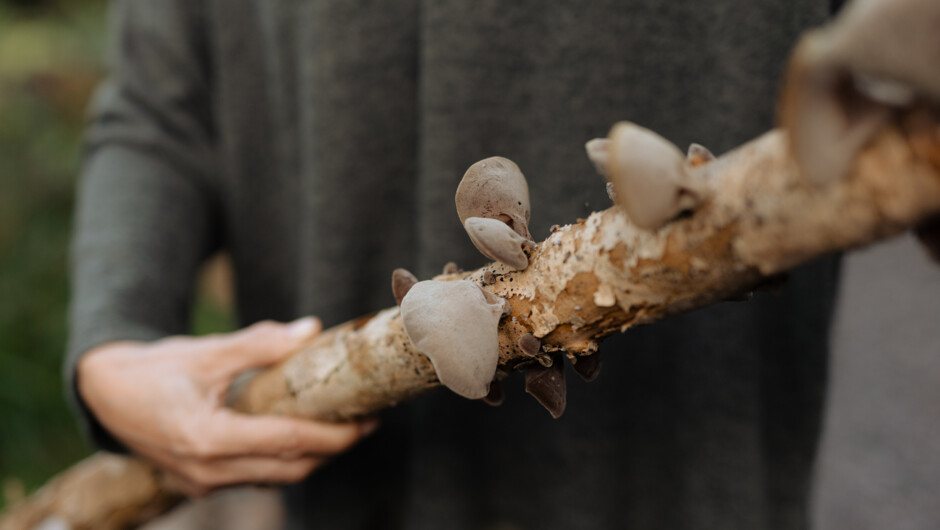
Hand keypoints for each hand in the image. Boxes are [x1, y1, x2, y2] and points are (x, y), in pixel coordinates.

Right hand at [77, 318, 376, 496]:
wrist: (102, 393)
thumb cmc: (152, 369)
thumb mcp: (205, 352)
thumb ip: (258, 344)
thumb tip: (309, 330)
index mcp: (208, 438)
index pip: (288, 444)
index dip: (333, 436)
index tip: (365, 422)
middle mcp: (207, 469)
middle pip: (289, 470)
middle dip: (331, 450)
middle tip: (364, 424)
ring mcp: (202, 481)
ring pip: (273, 478)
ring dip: (309, 458)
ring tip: (340, 428)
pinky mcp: (200, 482)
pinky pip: (253, 478)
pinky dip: (282, 462)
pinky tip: (300, 436)